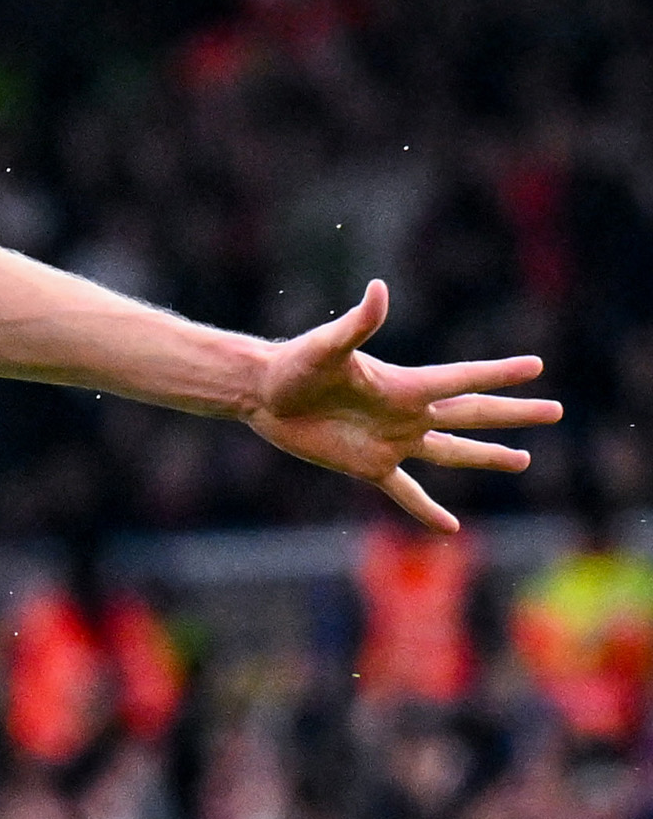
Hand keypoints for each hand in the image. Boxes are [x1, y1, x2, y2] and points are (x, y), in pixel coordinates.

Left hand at [244, 280, 560, 531]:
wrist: (263, 394)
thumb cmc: (294, 365)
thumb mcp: (327, 346)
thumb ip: (357, 324)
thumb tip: (379, 289)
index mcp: (404, 385)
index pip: (463, 379)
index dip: (499, 374)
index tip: (537, 366)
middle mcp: (407, 413)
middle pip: (472, 414)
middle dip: (513, 413)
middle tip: (555, 410)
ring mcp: (392, 441)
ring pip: (452, 452)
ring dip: (487, 456)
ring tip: (524, 460)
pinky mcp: (369, 465)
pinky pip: (405, 491)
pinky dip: (426, 509)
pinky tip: (450, 528)